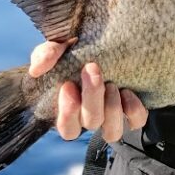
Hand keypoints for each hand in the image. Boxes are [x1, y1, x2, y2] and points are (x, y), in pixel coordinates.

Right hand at [28, 40, 148, 142]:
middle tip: (92, 69)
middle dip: (91, 97)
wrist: (108, 41)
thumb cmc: (77, 50)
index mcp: (71, 109)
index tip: (68, 85)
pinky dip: (134, 110)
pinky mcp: (134, 110)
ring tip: (112, 84)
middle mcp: (92, 117)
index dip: (67, 113)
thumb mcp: (59, 47)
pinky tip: (128, 92)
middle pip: (91, 123)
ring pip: (112, 132)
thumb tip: (37, 69)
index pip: (67, 128)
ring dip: (112, 109)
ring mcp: (114, 115)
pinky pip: (137, 121)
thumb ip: (46, 54)